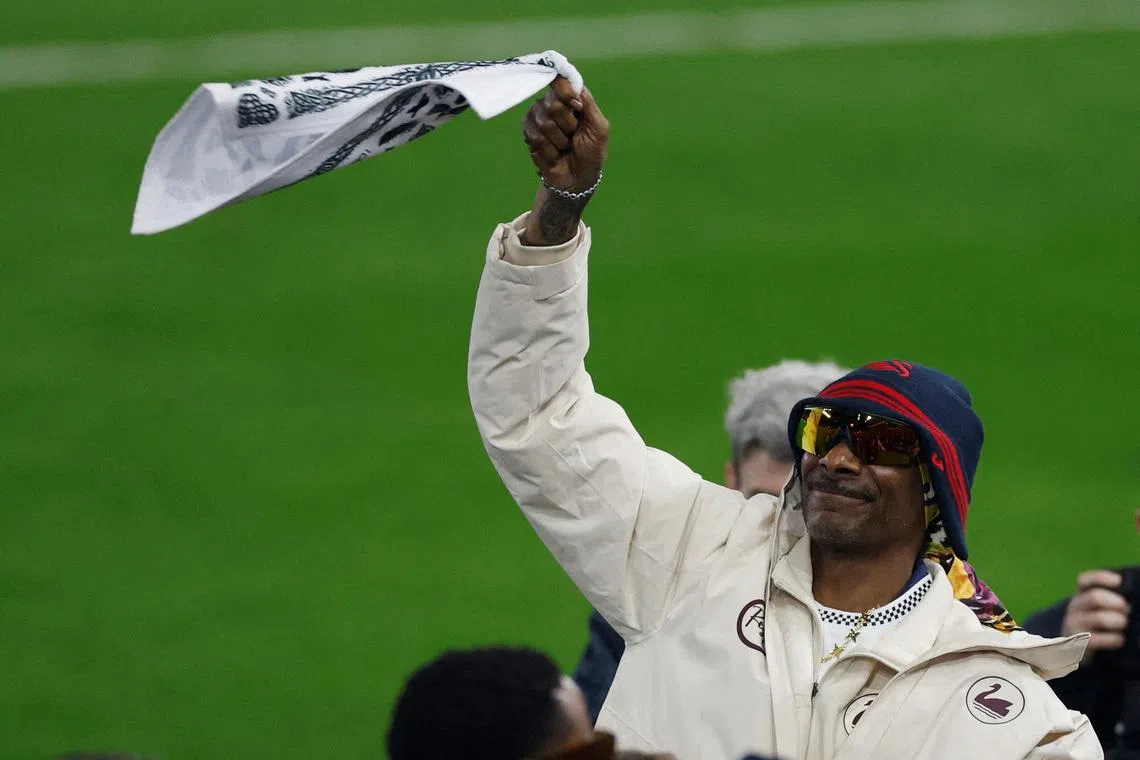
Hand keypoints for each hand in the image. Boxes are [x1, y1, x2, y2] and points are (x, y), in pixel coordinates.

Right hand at [523, 76, 608, 191]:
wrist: (578, 178)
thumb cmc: (591, 152)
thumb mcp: (599, 127)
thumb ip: (588, 103)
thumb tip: (573, 86)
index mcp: (570, 99)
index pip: (560, 81)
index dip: (565, 92)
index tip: (576, 106)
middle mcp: (551, 104)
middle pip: (552, 103)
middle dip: (567, 125)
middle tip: (573, 135)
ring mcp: (537, 119)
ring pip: (544, 122)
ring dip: (560, 141)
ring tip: (565, 147)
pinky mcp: (529, 134)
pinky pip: (537, 138)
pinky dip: (550, 151)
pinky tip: (555, 155)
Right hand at [1063, 570, 1129, 659]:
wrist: (1074, 649)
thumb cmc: (1095, 625)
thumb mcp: (1098, 608)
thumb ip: (1111, 600)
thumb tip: (1131, 600)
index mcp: (1081, 595)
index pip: (1085, 580)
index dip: (1102, 578)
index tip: (1119, 581)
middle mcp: (1076, 607)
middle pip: (1095, 597)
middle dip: (1116, 602)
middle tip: (1128, 609)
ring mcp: (1075, 625)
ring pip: (1098, 618)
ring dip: (1117, 620)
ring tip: (1124, 623)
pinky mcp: (1078, 643)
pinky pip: (1097, 639)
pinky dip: (1113, 639)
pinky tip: (1120, 640)